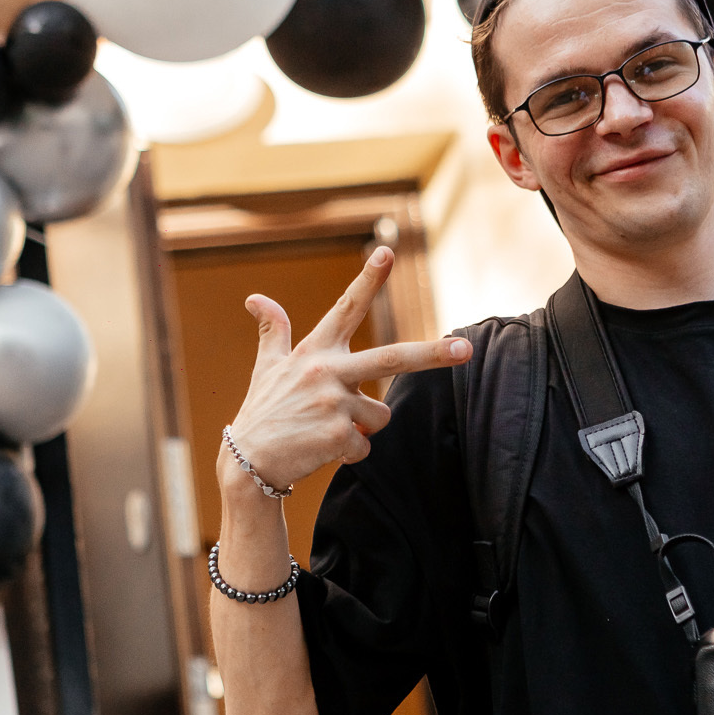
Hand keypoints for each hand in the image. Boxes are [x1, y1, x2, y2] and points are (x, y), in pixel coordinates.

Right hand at [222, 247, 472, 493]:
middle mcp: (327, 371)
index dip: (368, 280)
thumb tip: (255, 298)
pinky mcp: (338, 435)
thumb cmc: (263, 412)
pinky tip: (322, 450)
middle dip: (433, 353)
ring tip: (327, 428)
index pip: (346, 308)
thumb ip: (273, 331)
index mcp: (315, 351)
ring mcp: (334, 403)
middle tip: (466, 349)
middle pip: (392, 358)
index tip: (387, 252)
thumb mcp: (267, 368)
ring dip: (363, 425)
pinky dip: (350, 452)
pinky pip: (365, 445)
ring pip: (381, 414)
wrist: (247, 462)